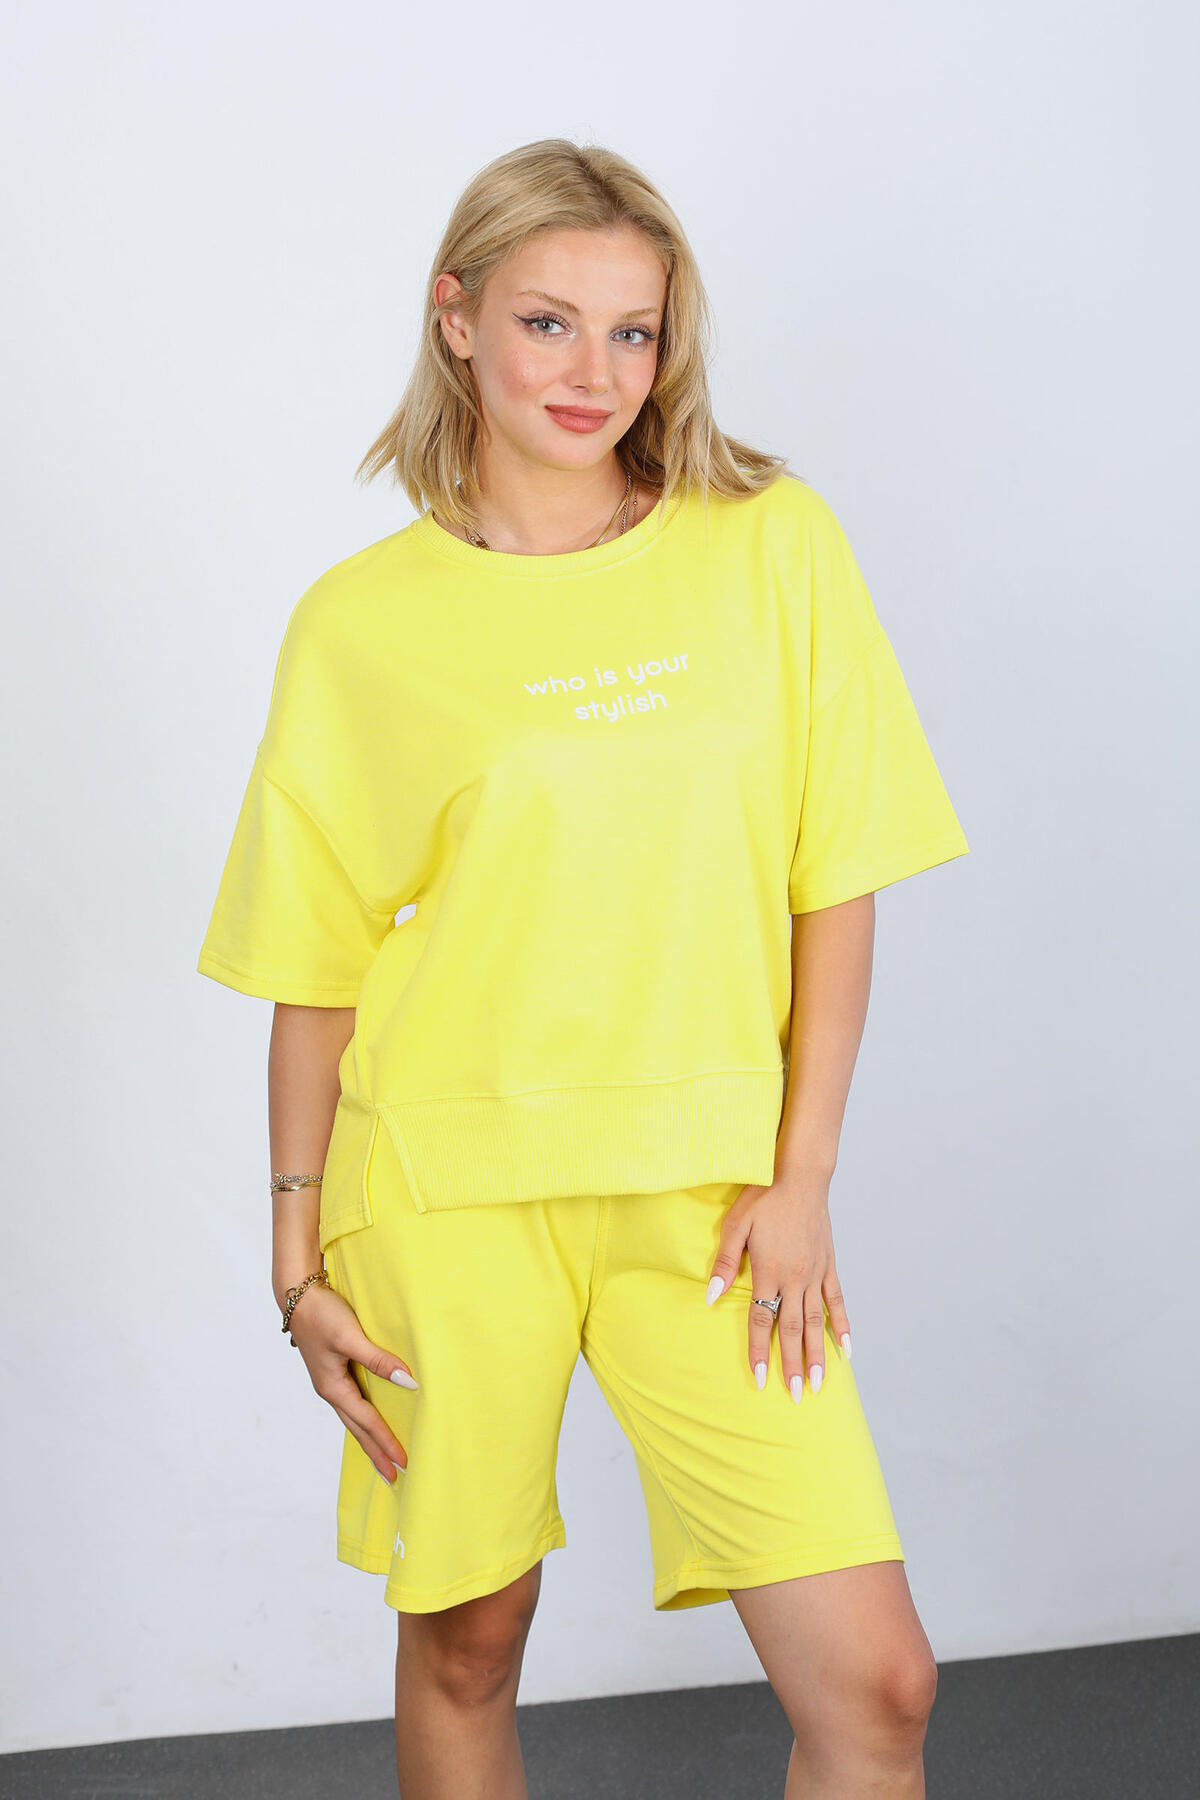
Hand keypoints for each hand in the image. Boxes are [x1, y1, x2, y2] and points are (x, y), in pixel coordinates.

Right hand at [285, 1280, 417, 1484]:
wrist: (297, 1296)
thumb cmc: (322, 1315)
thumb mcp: (350, 1337)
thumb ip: (378, 1360)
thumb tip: (408, 1381)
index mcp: (333, 1387)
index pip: (366, 1421)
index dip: (385, 1441)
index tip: (403, 1462)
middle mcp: (331, 1390)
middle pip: (357, 1428)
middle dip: (375, 1453)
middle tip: (393, 1477)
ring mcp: (330, 1382)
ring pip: (353, 1418)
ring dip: (369, 1439)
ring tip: (383, 1458)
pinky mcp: (333, 1371)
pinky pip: (352, 1404)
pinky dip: (363, 1419)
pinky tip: (370, 1420)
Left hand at [704, 1174, 851, 1401]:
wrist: (799, 1175)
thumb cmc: (762, 1197)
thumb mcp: (735, 1227)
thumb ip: (724, 1264)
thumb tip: (710, 1298)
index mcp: (769, 1271)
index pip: (761, 1320)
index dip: (759, 1351)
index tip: (760, 1379)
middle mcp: (794, 1278)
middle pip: (791, 1330)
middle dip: (791, 1365)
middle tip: (794, 1396)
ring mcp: (815, 1273)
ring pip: (816, 1322)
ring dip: (816, 1354)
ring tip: (817, 1384)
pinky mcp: (829, 1264)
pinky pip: (837, 1300)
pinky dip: (842, 1325)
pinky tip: (845, 1348)